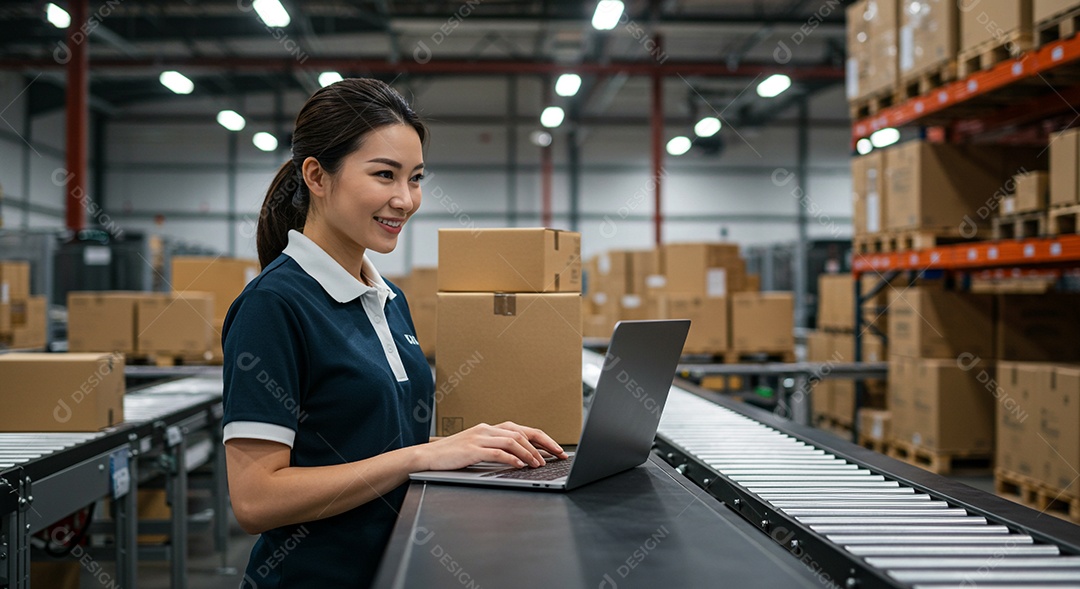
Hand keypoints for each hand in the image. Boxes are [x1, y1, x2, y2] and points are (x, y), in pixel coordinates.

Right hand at [418, 421, 568, 471]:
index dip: (543, 439)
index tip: (558, 450)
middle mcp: (488, 429)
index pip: (524, 430)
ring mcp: (480, 437)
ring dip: (530, 454)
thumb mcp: (479, 448)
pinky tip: (521, 466)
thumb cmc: (454, 455)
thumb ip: (498, 449)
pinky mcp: (473, 449)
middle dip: (544, 445)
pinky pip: (498, 452)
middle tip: (557, 456)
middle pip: (523, 432)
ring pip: (513, 441)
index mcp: (491, 428)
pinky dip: (512, 459)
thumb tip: (523, 459)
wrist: (428, 456)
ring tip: (540, 464)